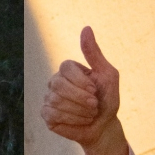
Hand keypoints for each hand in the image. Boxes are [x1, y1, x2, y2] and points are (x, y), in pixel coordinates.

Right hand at [41, 27, 128, 154]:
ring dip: (79, 111)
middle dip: (81, 98)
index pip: (65, 67)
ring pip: (56, 101)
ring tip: (89, 114)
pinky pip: (52, 114)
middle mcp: (56, 81)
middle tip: (94, 105)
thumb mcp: (107, 75)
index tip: (95, 90)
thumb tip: (86, 28)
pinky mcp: (47, 115)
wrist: (105, 126)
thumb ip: (94, 53)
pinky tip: (80, 121)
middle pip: (58, 84)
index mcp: (68, 70)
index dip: (82, 82)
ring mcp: (49, 98)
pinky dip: (71, 120)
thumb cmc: (107, 100)